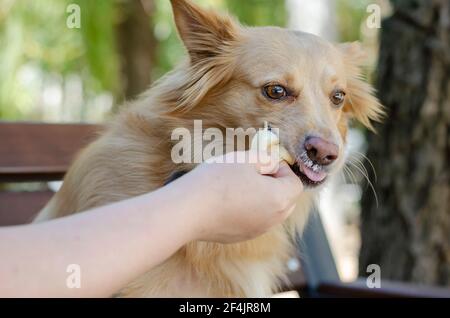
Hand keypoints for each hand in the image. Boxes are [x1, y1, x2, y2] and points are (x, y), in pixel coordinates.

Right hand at [173, 151, 303, 242]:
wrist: (189, 209)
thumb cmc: (218, 180)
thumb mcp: (245, 159)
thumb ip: (267, 159)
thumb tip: (274, 163)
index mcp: (279, 199)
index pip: (295, 183)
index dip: (282, 170)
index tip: (263, 163)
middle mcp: (273, 220)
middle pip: (286, 200)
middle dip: (276, 185)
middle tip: (253, 173)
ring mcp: (257, 230)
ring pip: (270, 212)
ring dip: (263, 197)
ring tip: (239, 185)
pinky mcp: (241, 236)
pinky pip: (254, 220)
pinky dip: (248, 210)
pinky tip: (228, 201)